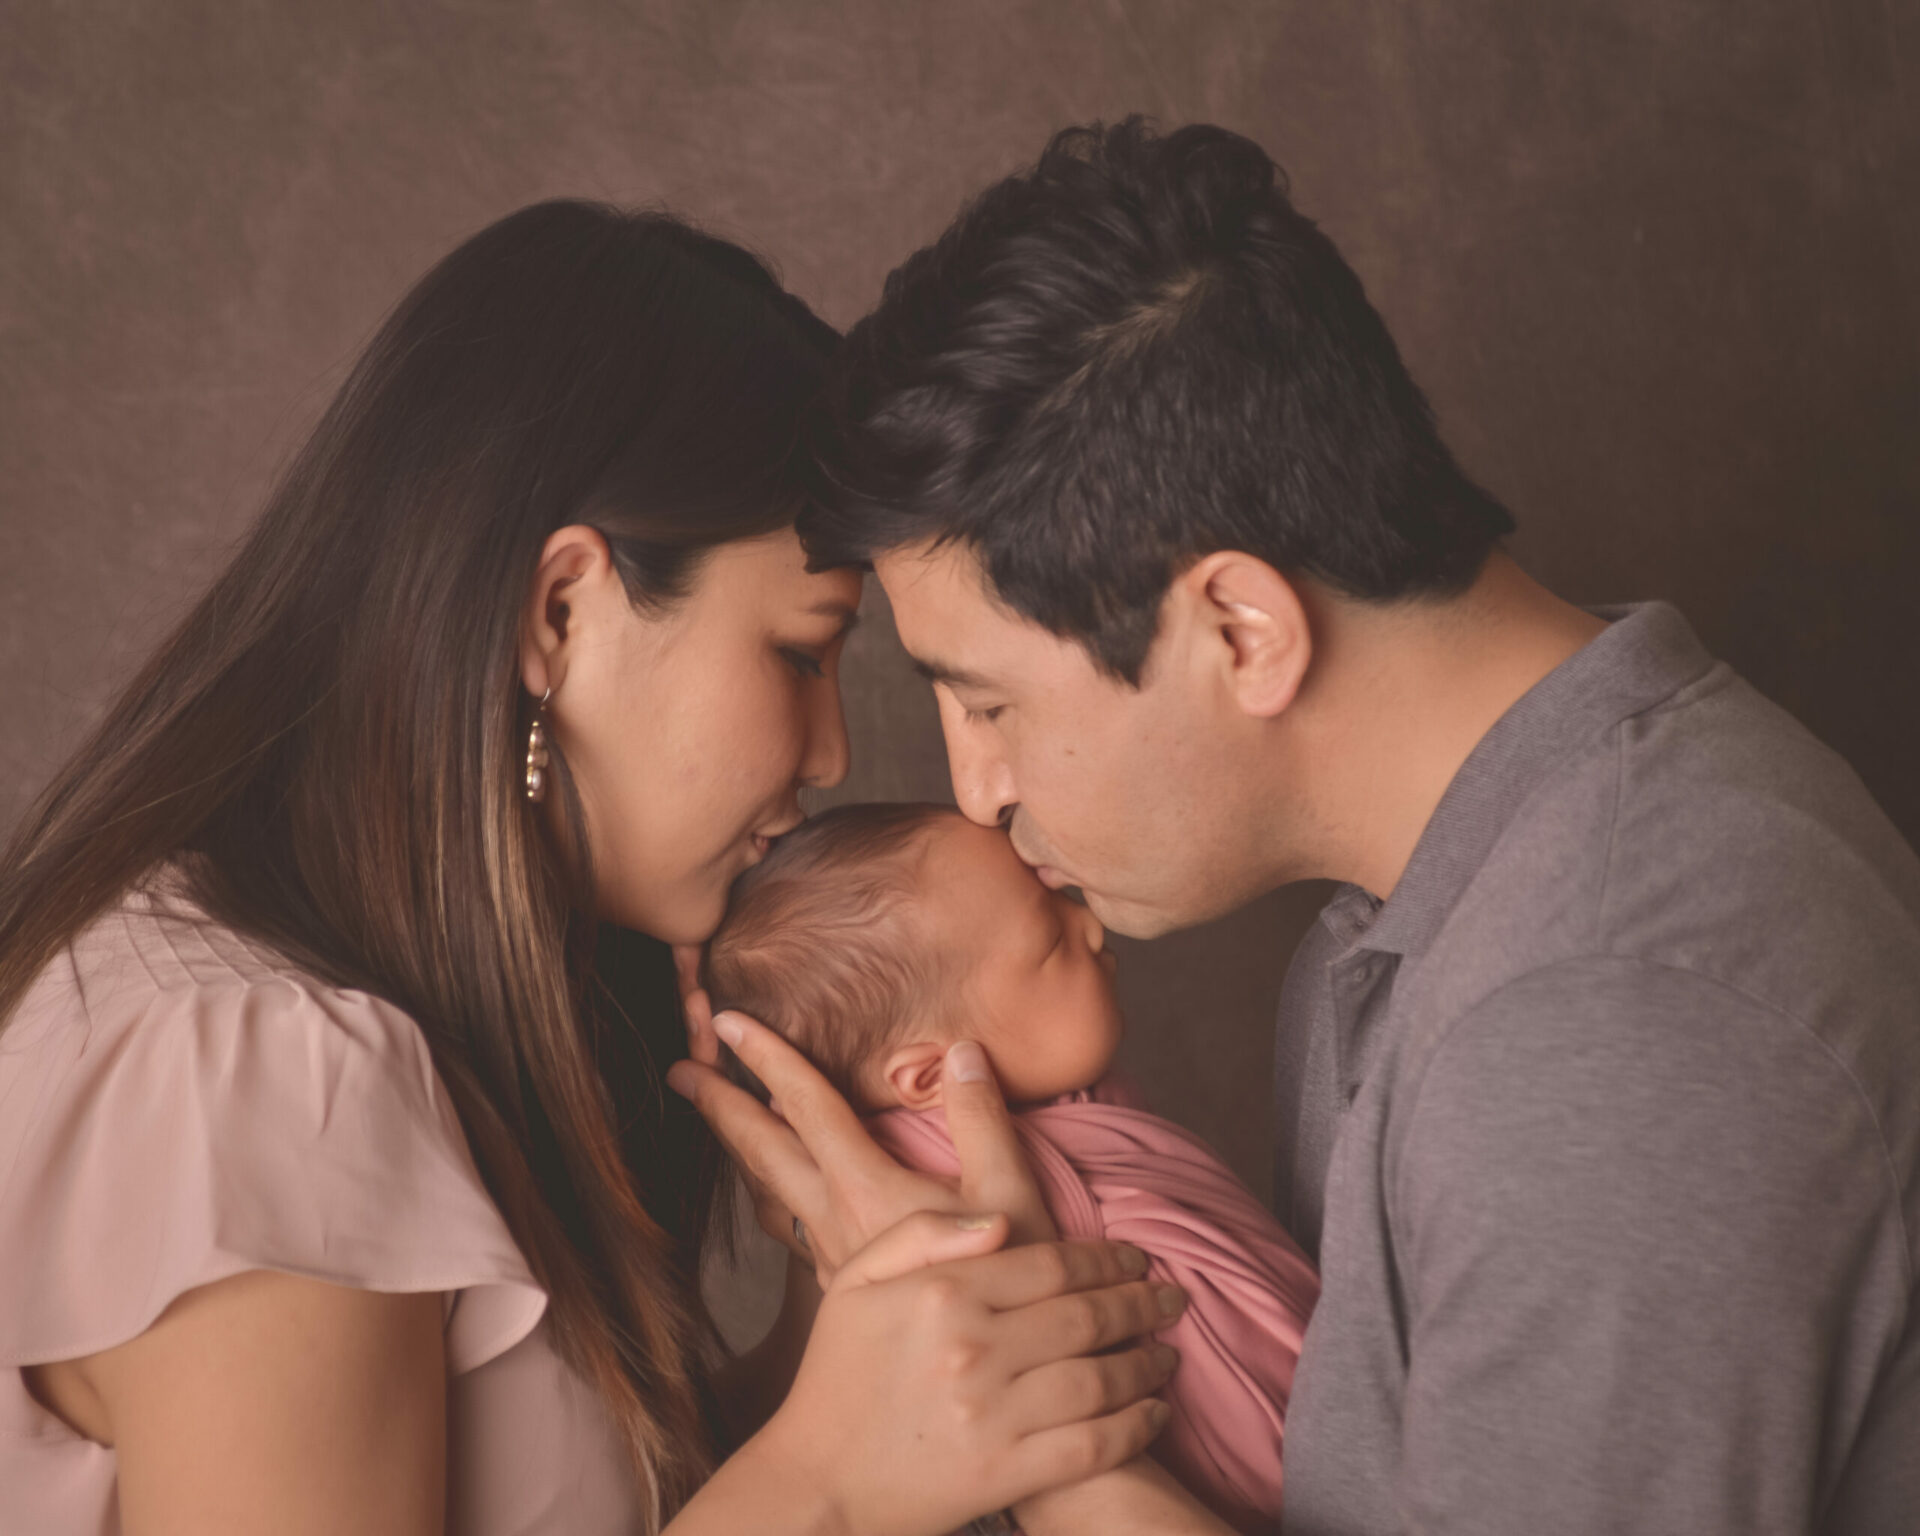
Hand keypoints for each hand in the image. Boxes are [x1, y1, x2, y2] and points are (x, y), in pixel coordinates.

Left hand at [670, 946, 1054, 1282]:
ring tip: (720, 1124)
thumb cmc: (1010, 1286)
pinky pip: (788, 1228)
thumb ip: (981, 1119)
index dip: (765, 1057)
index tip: (723, 1020)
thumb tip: (960, 1051)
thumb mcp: (1011, 1195)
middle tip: (679, 1069)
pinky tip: (778, 1197)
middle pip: (762, 1151)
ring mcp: (832, 1260)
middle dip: (719, 1105)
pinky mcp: (840, 1289)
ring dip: (742, 1153)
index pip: (806, 1106)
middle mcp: (835, 1223)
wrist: (992, 1383)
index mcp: (865, 1190)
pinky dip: (772, 1195)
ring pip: (769, 1195)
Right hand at [744, 1210, 1183, 1535]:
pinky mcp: (1004, 1473)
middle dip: (1141, 1304)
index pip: (1050, 1263)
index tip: (1134, 1258)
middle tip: (1172, 1297)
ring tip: (1168, 1353)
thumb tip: (998, 1220)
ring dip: (1147, 1364)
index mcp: (941, 1293)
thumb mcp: (855, 1281)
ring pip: (1099, 1379)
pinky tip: (1153, 1412)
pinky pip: (1091, 1445)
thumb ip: (921, 1233)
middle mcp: (972, 1349)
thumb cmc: (837, 1377)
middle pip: (1086, 1316)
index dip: (1105, 1259)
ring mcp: (992, 1414)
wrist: (815, 1483)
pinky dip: (1134, 1427)